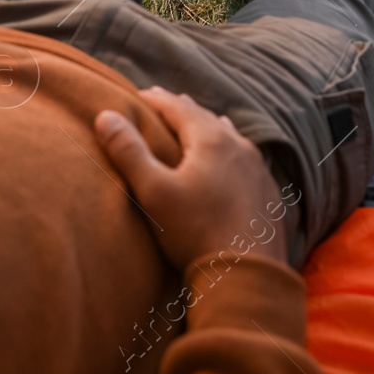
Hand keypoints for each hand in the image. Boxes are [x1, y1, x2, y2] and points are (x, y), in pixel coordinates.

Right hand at [95, 88, 290, 269]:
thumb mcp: (154, 192)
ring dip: (206, 127)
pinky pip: (243, 159)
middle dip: (180, 110)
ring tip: (196, 122)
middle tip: (160, 104)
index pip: (177, 107)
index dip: (154, 100)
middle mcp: (239, 146)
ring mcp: (257, 169)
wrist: (247, 277)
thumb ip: (129, 152)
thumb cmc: (196, 233)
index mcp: (211, 139)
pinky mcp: (267, 192)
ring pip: (228, 136)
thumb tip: (106, 116)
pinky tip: (228, 160)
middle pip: (204, 117)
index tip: (135, 95)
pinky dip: (226, 151)